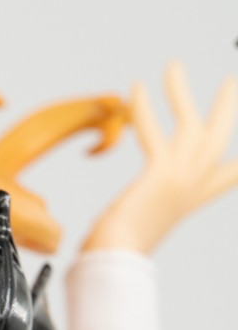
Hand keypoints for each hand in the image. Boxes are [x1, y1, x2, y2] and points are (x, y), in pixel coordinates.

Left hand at [83, 62, 237, 254]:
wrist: (115, 264)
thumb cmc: (116, 254)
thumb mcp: (134, 228)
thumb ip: (134, 217)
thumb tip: (104, 229)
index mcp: (191, 201)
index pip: (228, 177)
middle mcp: (193, 189)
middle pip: (219, 141)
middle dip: (225, 109)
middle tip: (230, 83)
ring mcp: (181, 180)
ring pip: (192, 126)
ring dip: (179, 93)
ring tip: (172, 65)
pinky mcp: (162, 175)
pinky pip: (153, 132)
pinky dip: (144, 109)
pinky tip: (137, 87)